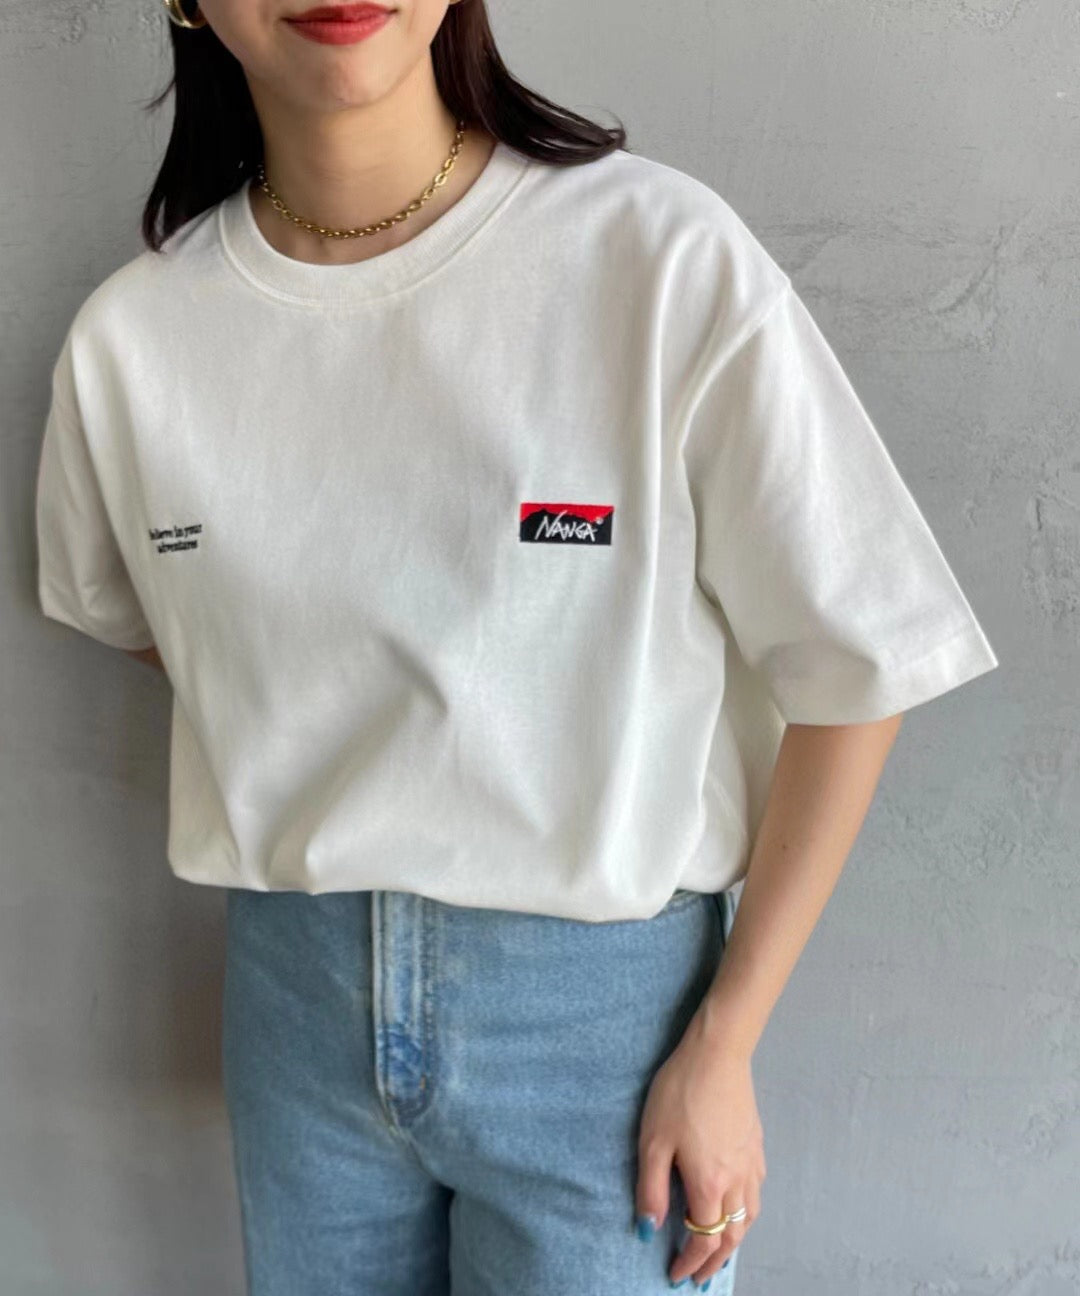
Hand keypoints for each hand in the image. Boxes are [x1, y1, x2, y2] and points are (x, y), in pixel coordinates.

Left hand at [635, 1015, 764, 1285]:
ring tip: (719, 1250)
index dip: (690, 1261)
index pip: (704, 1239)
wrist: (717, 1054)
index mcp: (709, 1183)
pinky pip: (756, 1193)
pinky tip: (736, 1206)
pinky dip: (746, 1213)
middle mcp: (737, 1180)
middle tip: (700, 1277)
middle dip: (715, 1262)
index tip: (676, 1275)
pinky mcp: (756, 1144)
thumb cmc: (680, 1093)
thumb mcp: (652, 1140)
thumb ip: (651, 1188)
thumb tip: (649, 1229)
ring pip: (749, 1218)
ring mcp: (751, 1162)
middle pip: (731, 1236)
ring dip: (734, 1241)